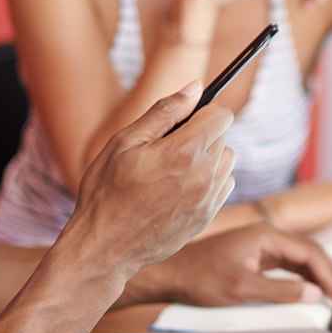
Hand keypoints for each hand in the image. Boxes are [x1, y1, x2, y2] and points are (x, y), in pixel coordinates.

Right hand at [59, 83, 237, 285]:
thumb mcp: (126, 142)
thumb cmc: (107, 191)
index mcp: (185, 152)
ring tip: (171, 170)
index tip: (184, 120)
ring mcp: (209, 200)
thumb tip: (195, 86)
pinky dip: (207, 182)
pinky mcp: (208, 217)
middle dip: (201, 135)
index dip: (203, 112)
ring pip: (226, 162)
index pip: (222, 115)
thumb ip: (165, 111)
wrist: (105, 246)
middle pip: (223, 138)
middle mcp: (205, 175)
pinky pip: (222, 186)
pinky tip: (177, 190)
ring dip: (207, 159)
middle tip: (165, 150)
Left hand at [154, 223, 331, 305]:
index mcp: (266, 236)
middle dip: (329, 272)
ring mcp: (261, 247)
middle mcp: (267, 237)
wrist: (170, 276)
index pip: (309, 253)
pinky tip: (312, 291)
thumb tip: (314, 294)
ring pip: (300, 259)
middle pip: (309, 253)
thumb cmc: (200, 279)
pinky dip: (303, 278)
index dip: (328, 273)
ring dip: (318, 275)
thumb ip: (281, 291)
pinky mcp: (256, 258)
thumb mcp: (242, 289)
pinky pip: (288, 266)